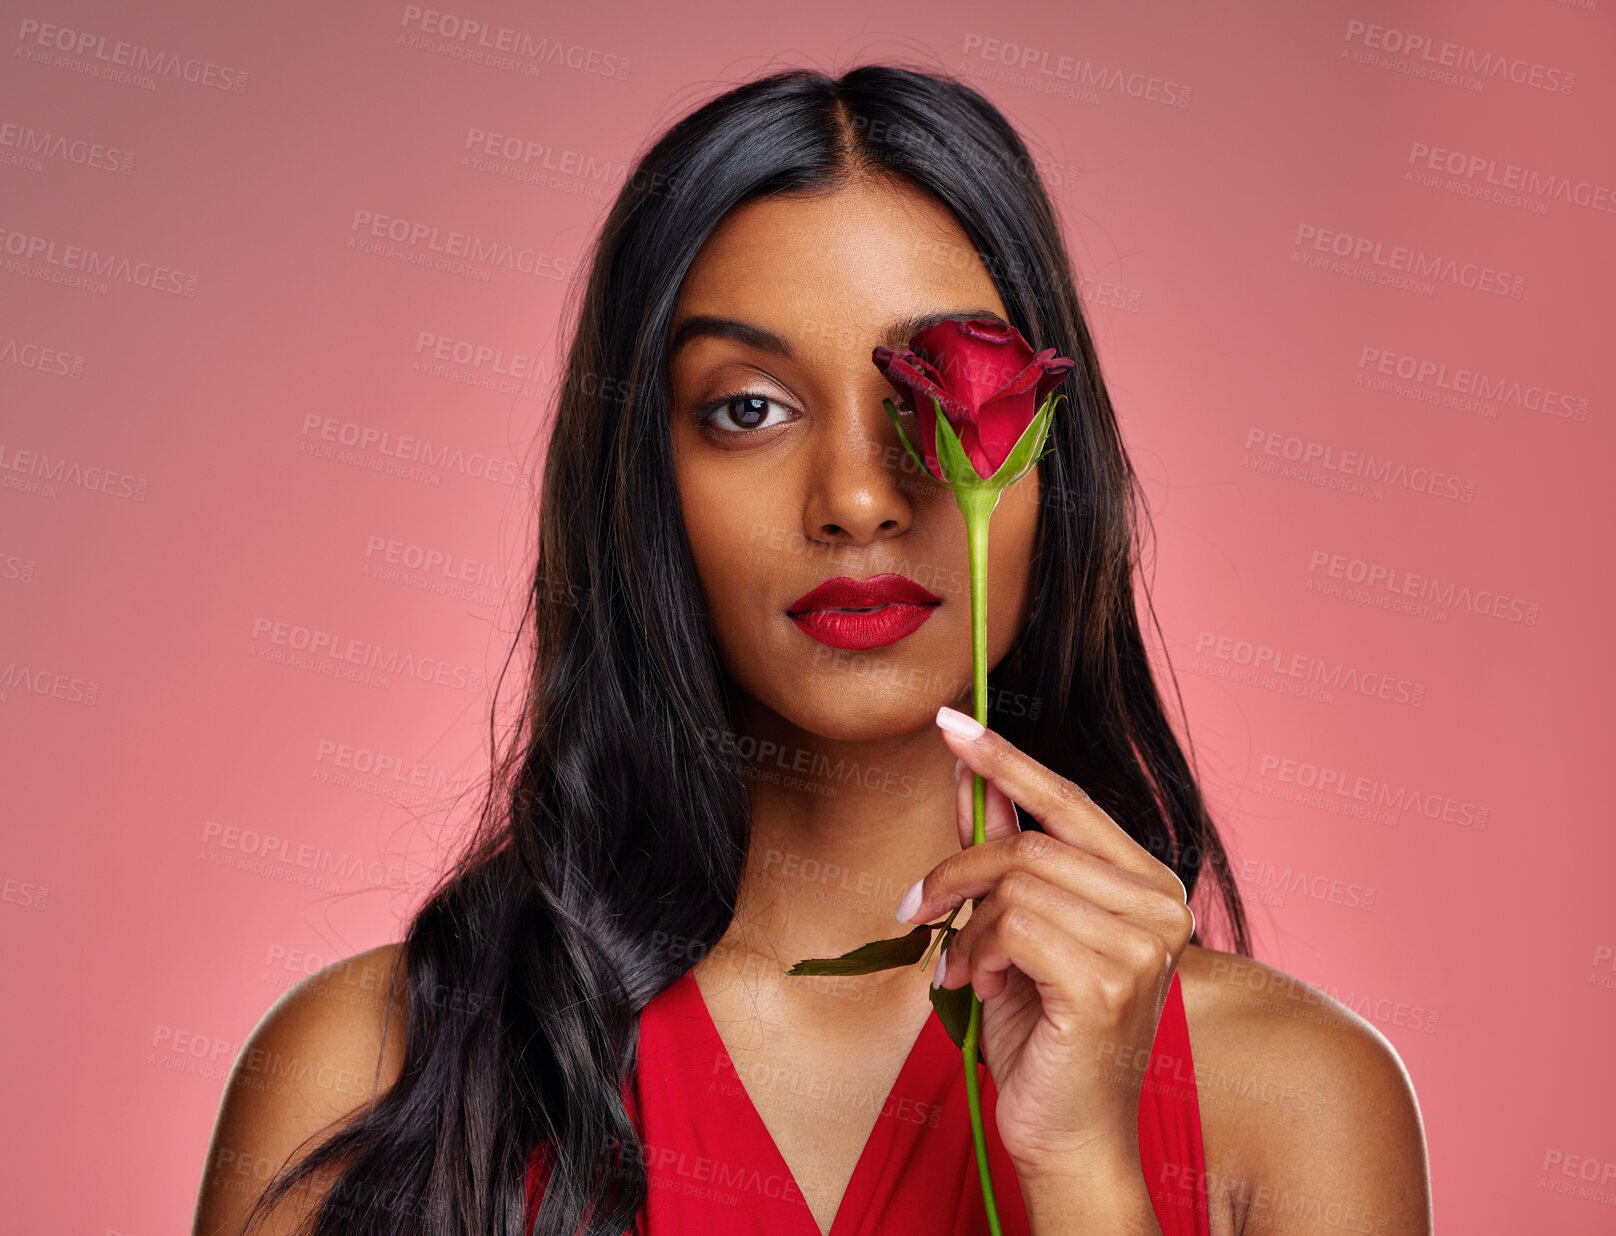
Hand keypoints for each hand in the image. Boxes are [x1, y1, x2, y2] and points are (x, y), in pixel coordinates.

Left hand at [899, 705, 1195, 1187]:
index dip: (1006, 758)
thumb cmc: (1045, 1034)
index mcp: (1149, 884)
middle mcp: (1161, 906)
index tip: (949, 722)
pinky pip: (1011, 927)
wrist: (1069, 1133)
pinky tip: (977, 984)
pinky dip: (975, 953)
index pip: (1070, 801)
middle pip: (1030, 845)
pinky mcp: (1106, 982)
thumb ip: (1006, 854)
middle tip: (915, 906)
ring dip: (965, 925)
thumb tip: (968, 777)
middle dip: (957, 870)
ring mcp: (1141, 945)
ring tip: (962, 966)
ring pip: (1016, 884)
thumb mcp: (1020, 929)